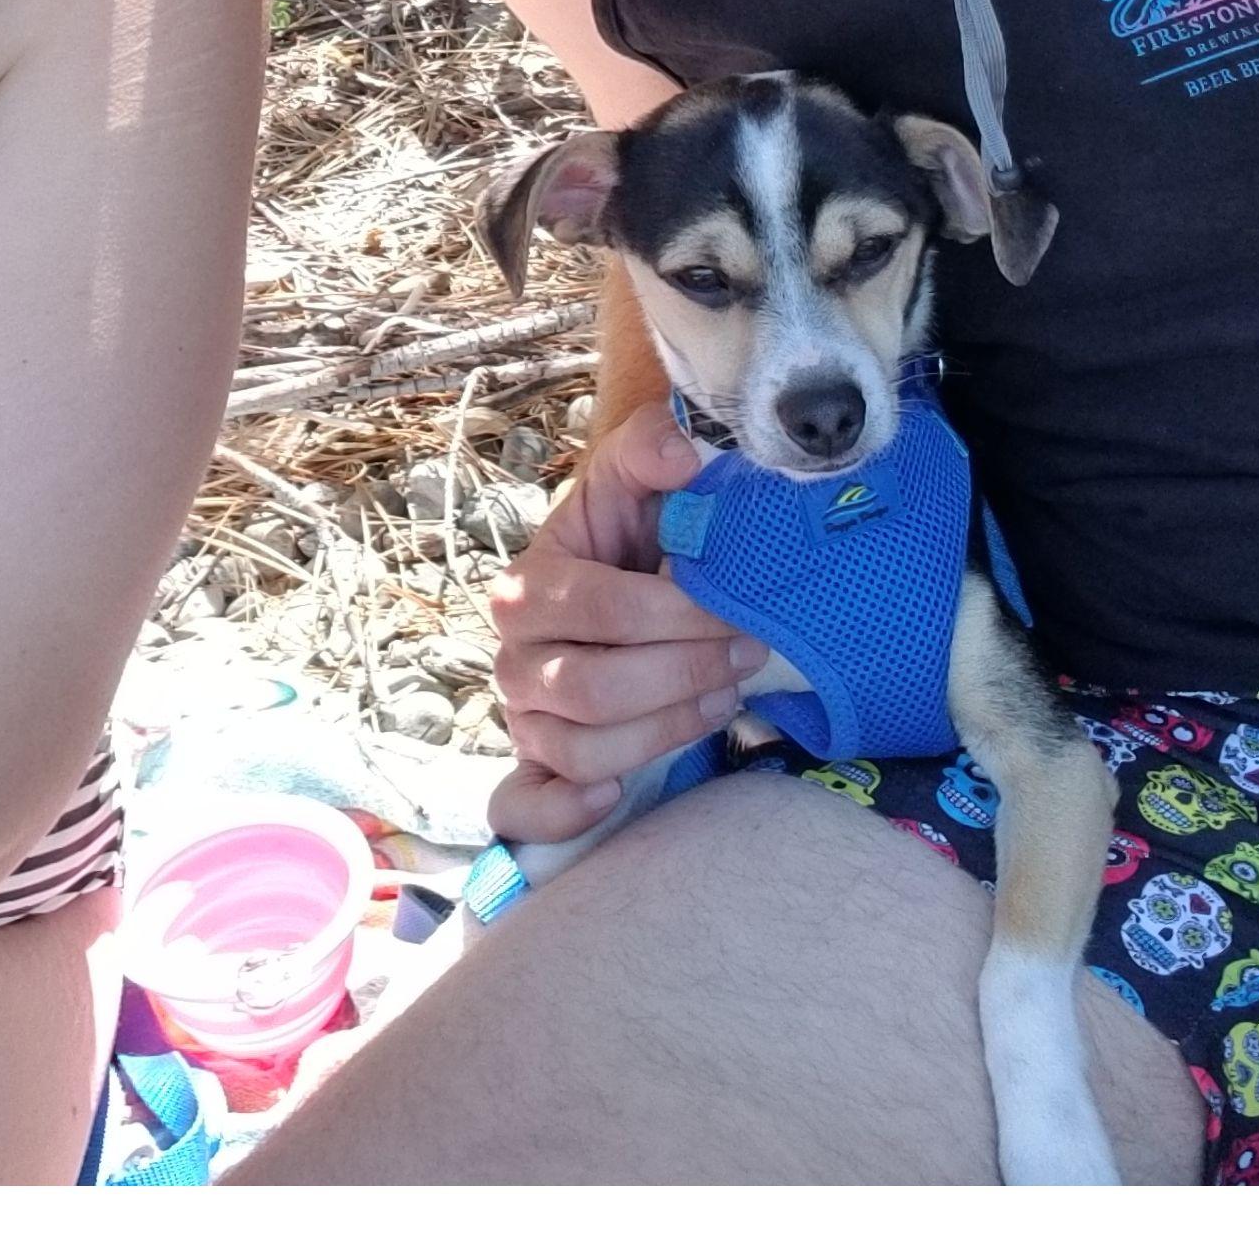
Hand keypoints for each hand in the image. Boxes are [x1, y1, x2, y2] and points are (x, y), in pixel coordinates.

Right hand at [488, 406, 755, 846]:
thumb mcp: (637, 484)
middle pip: (588, 689)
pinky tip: (615, 795)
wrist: (621, 582)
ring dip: (661, 732)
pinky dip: (565, 809)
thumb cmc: (632, 541)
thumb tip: (684, 452)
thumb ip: (652, 450)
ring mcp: (523, 717)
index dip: (674, 616)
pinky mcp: (537, 766)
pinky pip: (524, 806)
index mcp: (529, 587)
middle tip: (745, 656)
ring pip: (580, 750)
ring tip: (720, 702)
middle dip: (679, 677)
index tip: (734, 613)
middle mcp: (513, 657)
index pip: (598, 611)